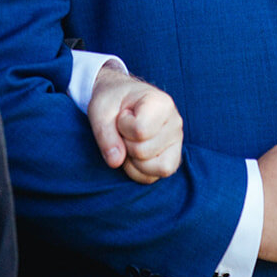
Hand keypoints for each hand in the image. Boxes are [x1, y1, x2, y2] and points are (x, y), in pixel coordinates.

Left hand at [87, 63, 182, 183]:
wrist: (121, 99)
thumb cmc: (112, 101)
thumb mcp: (100, 109)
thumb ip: (104, 134)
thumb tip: (116, 162)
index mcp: (161, 103)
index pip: (140, 131)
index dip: (122, 127)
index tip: (122, 114)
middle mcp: (175, 123)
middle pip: (143, 152)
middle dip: (125, 144)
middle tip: (125, 128)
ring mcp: (176, 142)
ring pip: (152, 169)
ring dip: (131, 160)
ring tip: (130, 140)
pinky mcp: (172, 159)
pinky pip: (152, 178)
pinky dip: (137, 171)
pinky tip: (132, 154)